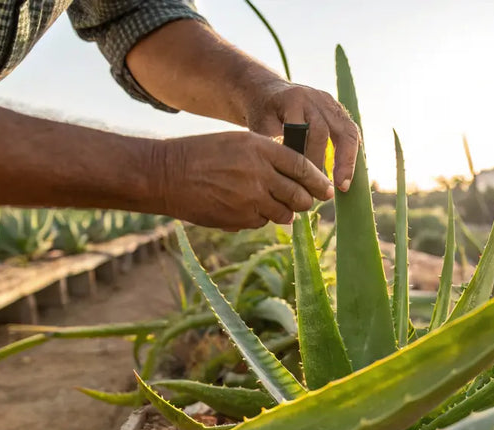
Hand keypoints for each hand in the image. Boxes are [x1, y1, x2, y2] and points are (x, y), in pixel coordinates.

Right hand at [152, 132, 333, 229]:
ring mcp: (250, 199)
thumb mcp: (239, 142)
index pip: (302, 167)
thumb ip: (269, 156)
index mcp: (261, 148)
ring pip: (284, 214)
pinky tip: (245, 207)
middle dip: (305, 201)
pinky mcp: (239, 219)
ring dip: (284, 212)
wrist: (166, 174)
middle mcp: (259, 173)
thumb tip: (298, 179)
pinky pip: (262, 222)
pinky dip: (260, 218)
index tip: (327, 189)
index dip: (318, 180)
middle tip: (305, 201)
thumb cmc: (203, 154)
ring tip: (272, 204)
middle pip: (299, 195)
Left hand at [244, 79, 359, 191]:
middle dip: (322, 163)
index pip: (304, 131)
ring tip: (343, 186)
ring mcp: (330, 102)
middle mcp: (315, 97)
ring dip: (346, 161)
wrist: (268, 91)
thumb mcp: (259, 125)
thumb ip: (273, 144)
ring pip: (347, 131)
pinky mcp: (338, 110)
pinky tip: (346, 174)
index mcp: (293, 99)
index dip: (306, 158)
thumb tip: (287, 172)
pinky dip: (350, 154)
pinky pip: (351, 133)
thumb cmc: (262, 113)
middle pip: (325, 132)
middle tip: (317, 188)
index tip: (303, 181)